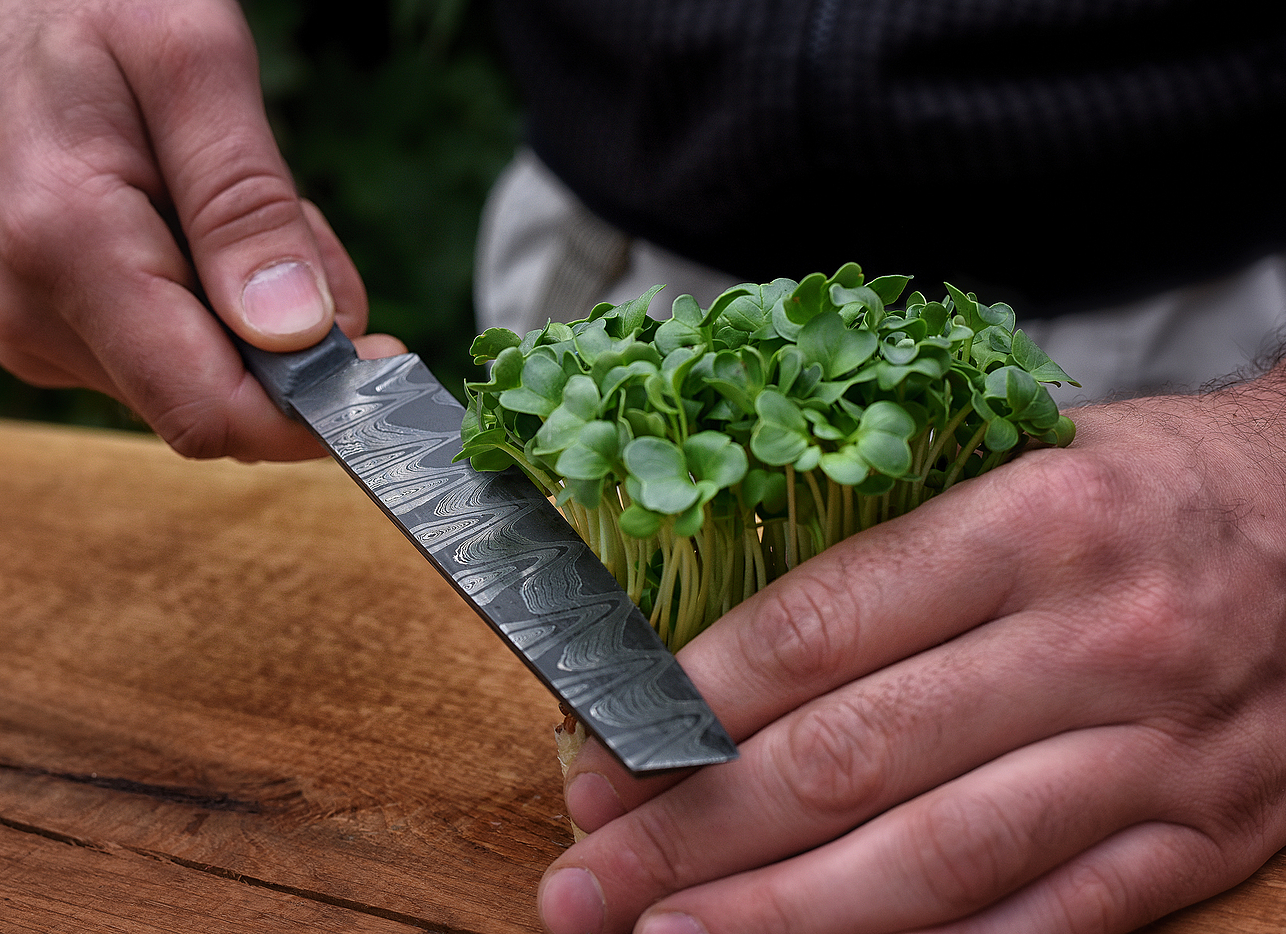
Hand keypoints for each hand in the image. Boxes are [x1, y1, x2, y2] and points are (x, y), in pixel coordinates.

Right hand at [0, 0, 403, 459]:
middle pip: (221, 399)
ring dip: (268, 312)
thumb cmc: (92, 6)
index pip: (207, 409)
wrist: (2, 4)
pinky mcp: (61, 330)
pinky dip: (230, 305)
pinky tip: (214, 226)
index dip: (313, 414)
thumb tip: (296, 335)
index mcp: (66, 249)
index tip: (386, 364)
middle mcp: (38, 314)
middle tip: (303, 225)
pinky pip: (181, 354)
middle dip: (297, 339)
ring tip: (249, 202)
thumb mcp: (193, 64)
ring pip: (210, 378)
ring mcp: (43, 330)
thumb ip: (245, 204)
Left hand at [542, 377, 1285, 933]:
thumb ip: (884, 540)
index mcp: (1032, 523)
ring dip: (783, 916)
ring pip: (939, 860)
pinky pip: (1054, 919)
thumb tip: (712, 630)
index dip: (692, 703)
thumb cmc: (1149, 483)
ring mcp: (1156, 751)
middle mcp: (1095, 640)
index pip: (821, 626)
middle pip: (855, 759)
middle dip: (697, 831)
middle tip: (584, 878)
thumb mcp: (1020, 457)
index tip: (603, 754)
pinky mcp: (1204, 833)